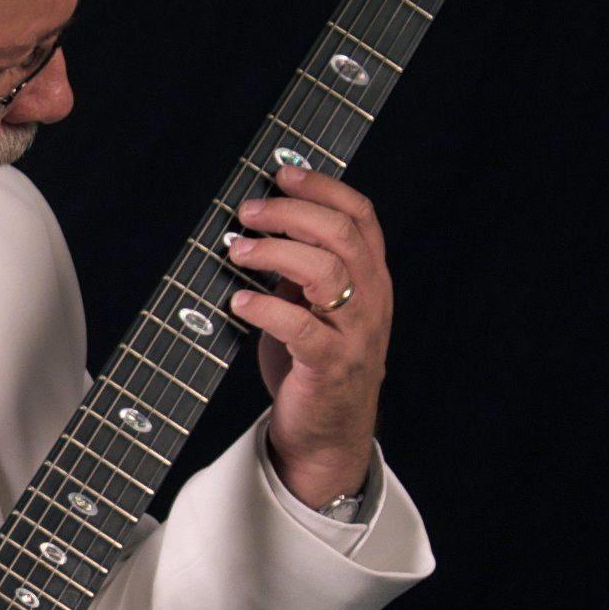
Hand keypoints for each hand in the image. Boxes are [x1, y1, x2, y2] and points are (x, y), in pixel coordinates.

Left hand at [226, 162, 391, 508]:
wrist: (328, 436)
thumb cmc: (314, 364)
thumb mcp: (313, 307)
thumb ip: (298, 269)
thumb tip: (255, 226)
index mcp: (371, 278)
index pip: (361, 216)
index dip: (323, 187)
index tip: (283, 174)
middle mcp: (371, 300)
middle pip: (341, 234)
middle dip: (290, 213)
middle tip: (247, 213)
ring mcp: (355, 334)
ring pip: (325, 271)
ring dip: (275, 253)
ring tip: (237, 251)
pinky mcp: (331, 367)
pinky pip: (301, 328)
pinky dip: (266, 309)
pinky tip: (238, 301)